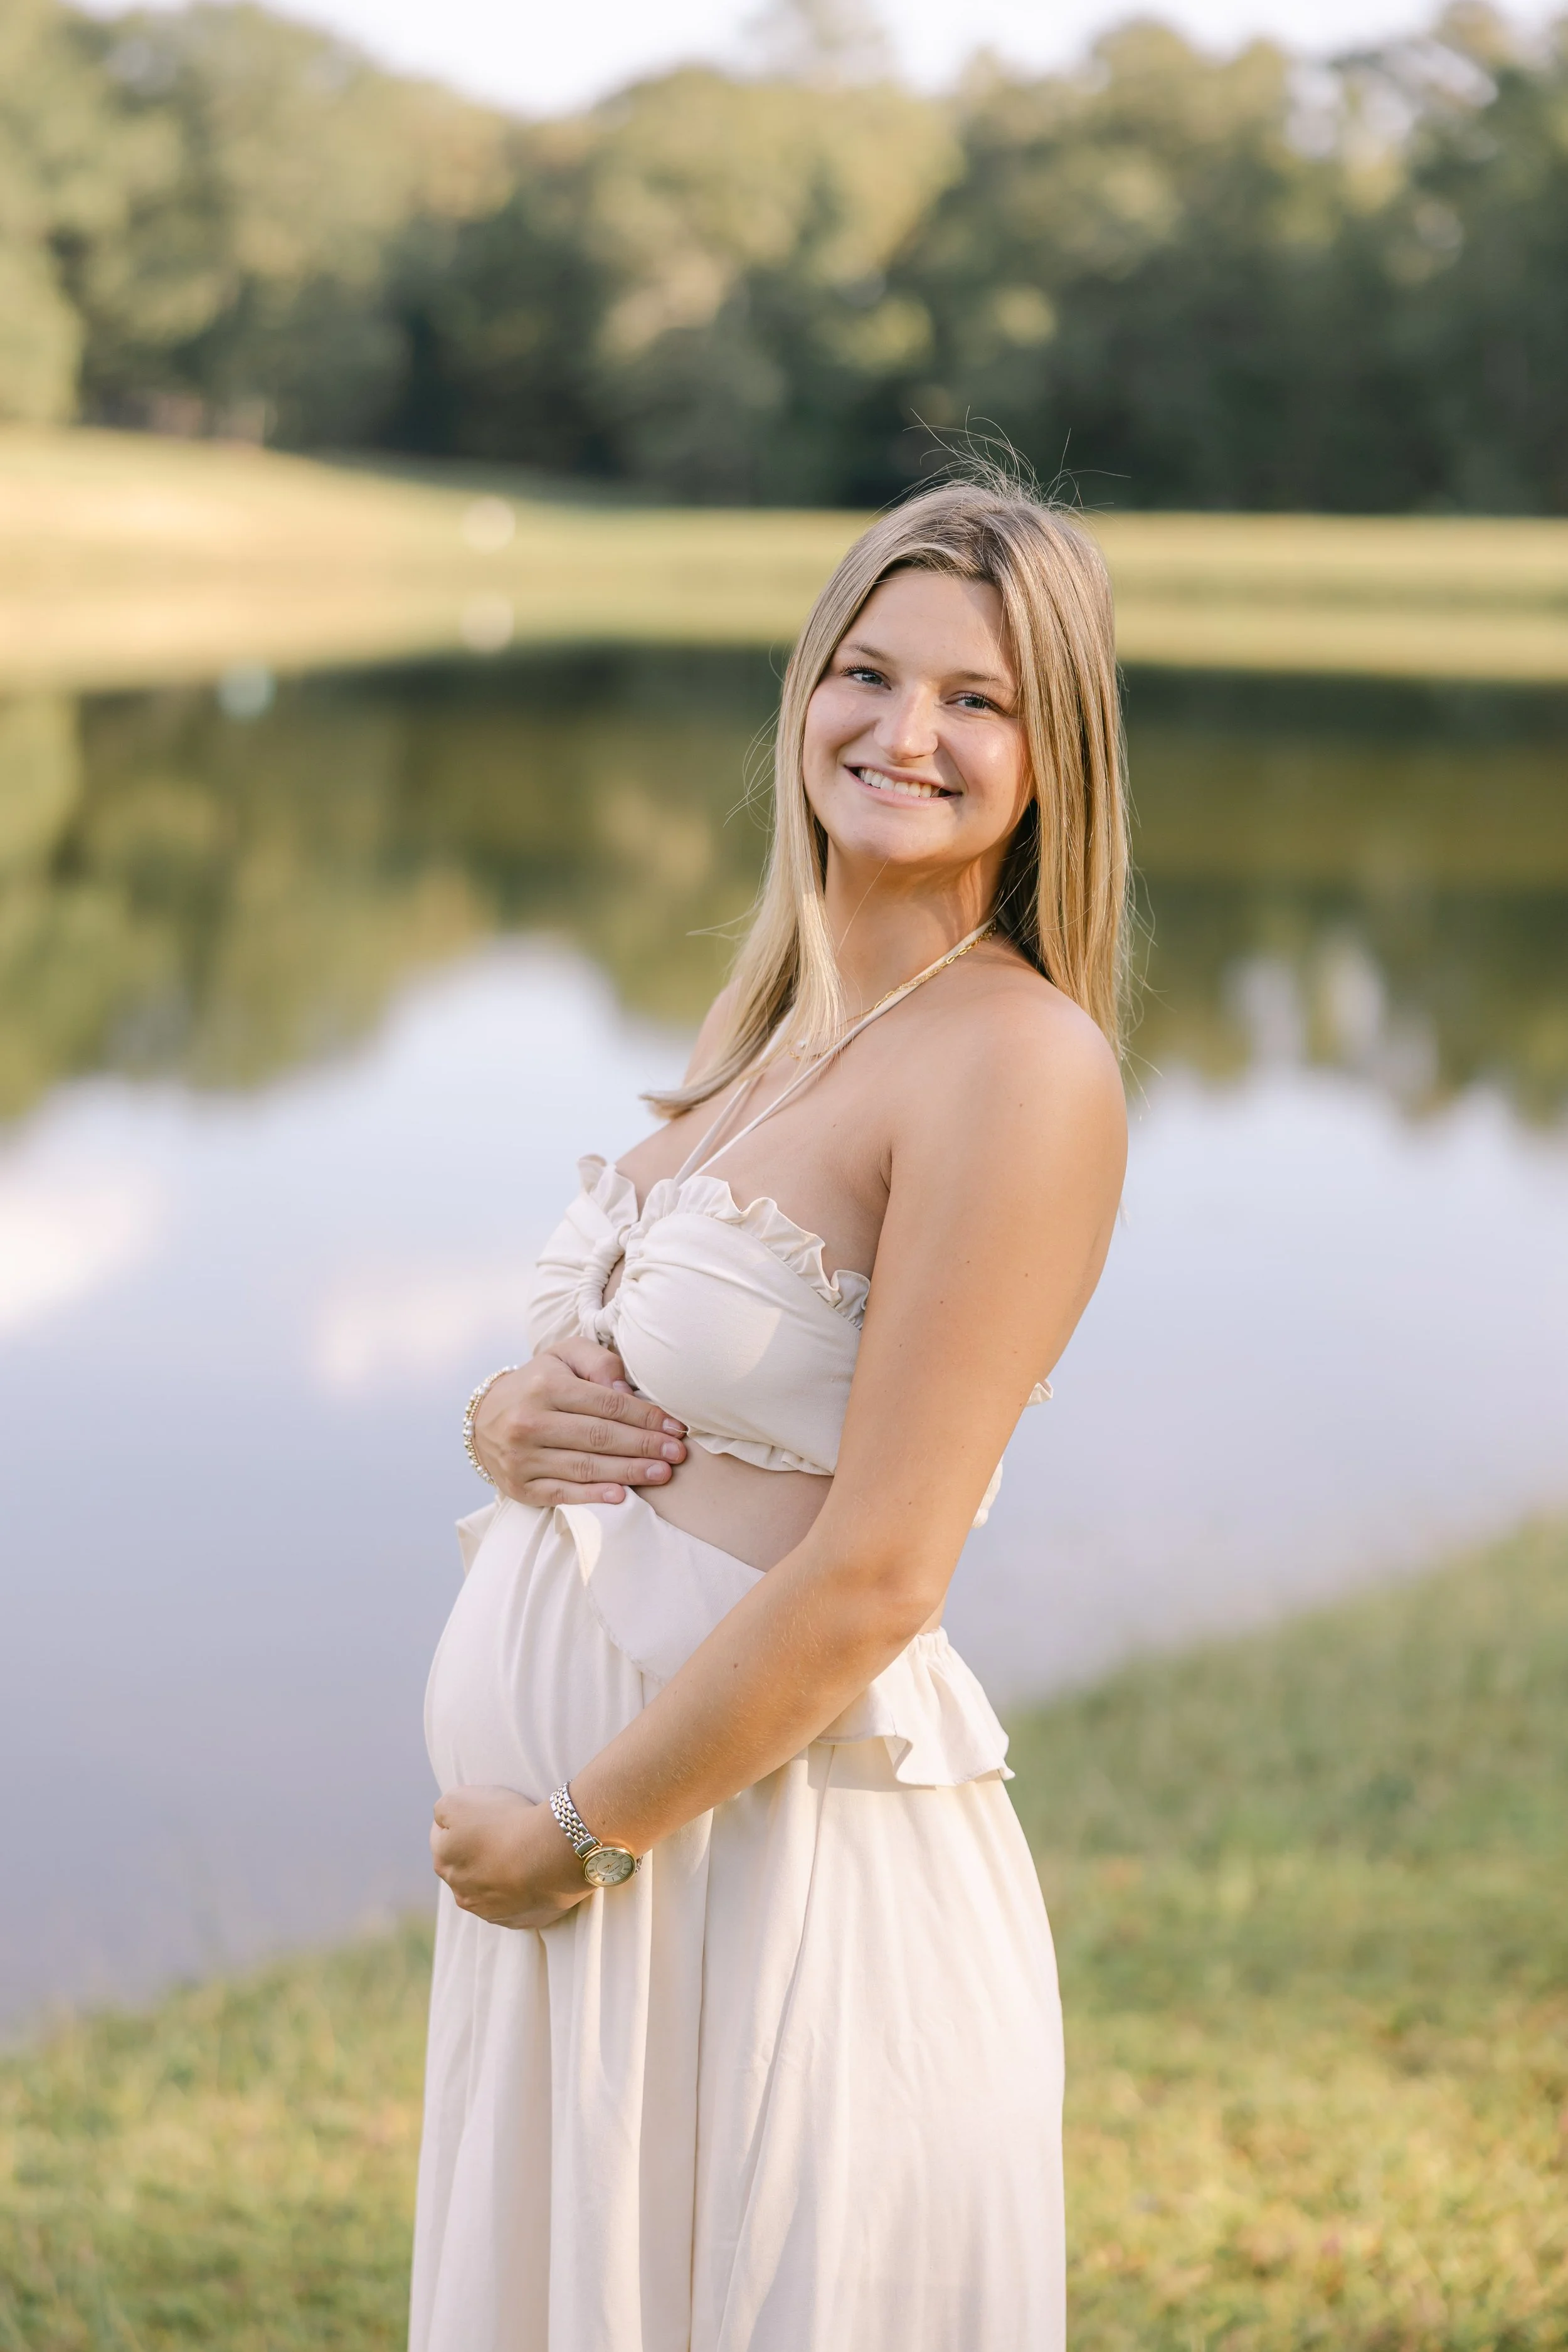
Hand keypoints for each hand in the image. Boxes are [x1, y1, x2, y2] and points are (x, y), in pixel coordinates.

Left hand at [431, 1785, 589, 1928]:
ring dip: (498, 1874)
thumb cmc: (504, 1822)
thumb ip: (442, 1810)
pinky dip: (521, 1890)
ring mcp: (489, 1911)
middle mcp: (461, 1892)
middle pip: (465, 1866)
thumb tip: (442, 1820)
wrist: (548, 1854)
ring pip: (488, 1889)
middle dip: (477, 1850)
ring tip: (521, 1855)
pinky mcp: (517, 1921)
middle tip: (502, 1831)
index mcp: (444, 1861)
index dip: (459, 1820)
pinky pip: (515, 1903)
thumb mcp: (458, 1799)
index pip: (442, 1836)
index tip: (481, 1811)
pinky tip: (534, 1874)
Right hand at [473, 1338, 686, 1504]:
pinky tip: (622, 1495)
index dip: (645, 1417)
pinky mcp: (520, 1486)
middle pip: (600, 1437)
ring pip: (585, 1467)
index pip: (607, 1403)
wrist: (483, 1418)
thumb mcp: (563, 1356)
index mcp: (545, 1385)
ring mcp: (522, 1457)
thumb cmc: (537, 1383)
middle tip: (676, 1453)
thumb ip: (599, 1362)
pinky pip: (563, 1493)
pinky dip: (593, 1495)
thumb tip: (627, 1390)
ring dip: (629, 1472)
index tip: (674, 1427)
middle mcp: (529, 1421)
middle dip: (644, 1446)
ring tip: (661, 1473)